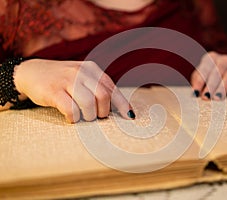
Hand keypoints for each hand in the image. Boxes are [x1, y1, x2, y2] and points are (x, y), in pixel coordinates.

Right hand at [13, 59, 133, 122]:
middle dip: (103, 112)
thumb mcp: (82, 78)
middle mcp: (81, 72)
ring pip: (88, 103)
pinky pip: (70, 109)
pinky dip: (74, 118)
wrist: (31, 72)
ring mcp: (67, 80)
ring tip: (83, 117)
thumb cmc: (63, 80)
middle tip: (95, 116)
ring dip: (88, 116)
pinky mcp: (53, 91)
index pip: (112, 88)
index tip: (129, 117)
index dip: (122, 104)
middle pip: (103, 96)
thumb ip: (98, 88)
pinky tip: (71, 117)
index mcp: (92, 69)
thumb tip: (118, 109)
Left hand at [191, 51, 226, 99]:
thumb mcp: (200, 77)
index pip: (204, 70)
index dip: (199, 82)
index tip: (195, 93)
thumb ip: (197, 83)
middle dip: (211, 86)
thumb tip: (194, 93)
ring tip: (217, 98)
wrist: (224, 75)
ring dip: (223, 88)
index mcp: (211, 58)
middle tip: (207, 97)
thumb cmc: (208, 77)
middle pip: (217, 73)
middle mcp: (224, 60)